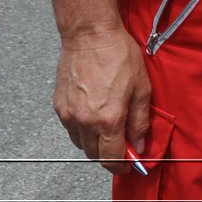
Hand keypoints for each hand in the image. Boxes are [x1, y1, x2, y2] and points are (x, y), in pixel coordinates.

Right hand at [52, 27, 150, 174]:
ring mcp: (69, 115)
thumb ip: (140, 120)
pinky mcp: (59, 107)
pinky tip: (93, 114)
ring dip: (95, 142)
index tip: (128, 164)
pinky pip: (71, 129)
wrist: (89, 34)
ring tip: (107, 125)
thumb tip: (140, 144)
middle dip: (109, 154)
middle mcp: (85, 121)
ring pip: (81, 144)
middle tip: (121, 143)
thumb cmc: (118, 54)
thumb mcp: (141, 87)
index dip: (121, 166)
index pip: (111, 159)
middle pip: (95, 155)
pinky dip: (82, 129)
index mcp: (108, 119)